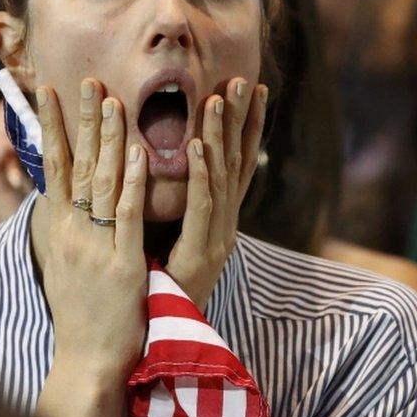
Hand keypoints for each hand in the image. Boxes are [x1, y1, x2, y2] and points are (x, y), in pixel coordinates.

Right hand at [33, 78, 148, 416]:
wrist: (86, 358)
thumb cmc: (77, 309)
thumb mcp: (58, 260)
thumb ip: (58, 224)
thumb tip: (52, 192)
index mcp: (56, 227)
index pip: (51, 166)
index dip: (51, 127)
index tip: (49, 92)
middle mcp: (70, 231)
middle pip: (75, 164)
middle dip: (82, 120)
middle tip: (88, 80)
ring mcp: (95, 245)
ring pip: (102, 182)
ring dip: (109, 139)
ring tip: (114, 102)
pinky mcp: (122, 263)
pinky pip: (128, 216)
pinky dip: (132, 183)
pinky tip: (138, 154)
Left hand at [167, 78, 267, 310]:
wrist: (161, 337)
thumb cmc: (161, 283)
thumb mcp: (175, 236)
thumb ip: (180, 204)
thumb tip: (173, 166)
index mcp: (220, 219)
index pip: (239, 163)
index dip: (248, 126)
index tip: (255, 89)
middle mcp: (226, 225)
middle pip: (237, 163)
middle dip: (242, 120)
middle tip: (245, 79)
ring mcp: (217, 239)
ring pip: (222, 178)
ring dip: (221, 136)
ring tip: (218, 98)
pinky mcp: (200, 254)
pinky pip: (202, 207)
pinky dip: (201, 173)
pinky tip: (197, 144)